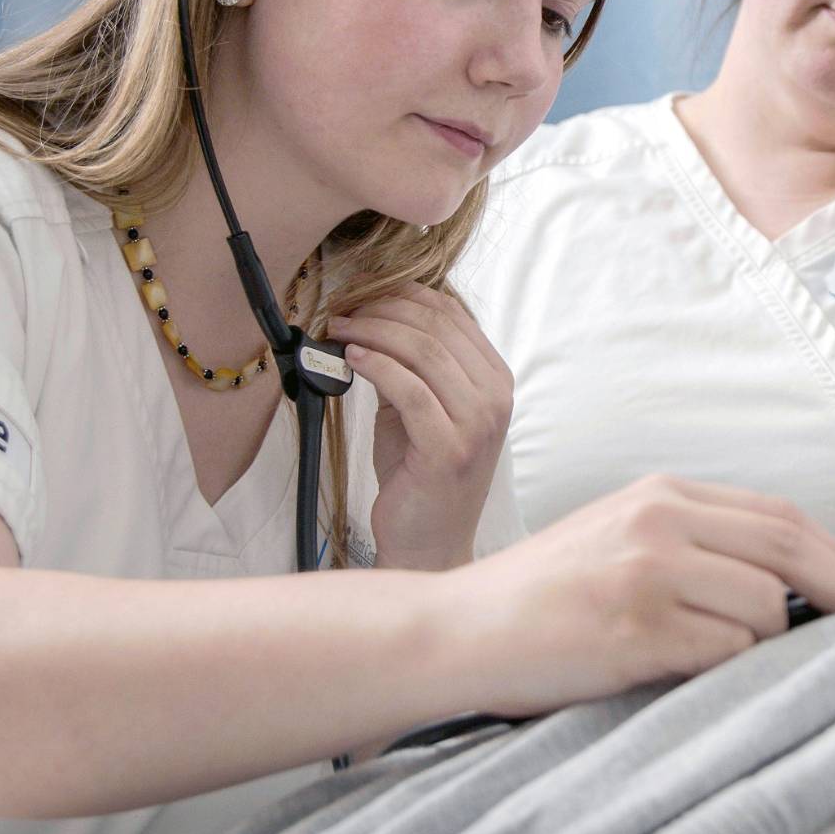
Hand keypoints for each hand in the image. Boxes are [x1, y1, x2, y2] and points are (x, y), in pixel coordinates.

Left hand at [328, 285, 510, 569]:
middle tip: (342, 310)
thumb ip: (410, 367)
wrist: (427, 542)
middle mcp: (496, 398)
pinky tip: (351, 358)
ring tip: (339, 329)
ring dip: (373, 331)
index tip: (362, 292)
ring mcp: (477, 424)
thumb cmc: (419, 475)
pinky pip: (409, 390)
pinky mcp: (448, 448)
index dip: (404, 294)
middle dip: (382, 309)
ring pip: (424, 351)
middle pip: (437, 327)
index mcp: (495, 380)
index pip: (453, 315)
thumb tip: (371, 318)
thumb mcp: (419, 409)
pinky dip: (376, 365)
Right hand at [450, 475, 834, 715]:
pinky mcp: (636, 631)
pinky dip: (728, 670)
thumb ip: (695, 540)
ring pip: (764, 609)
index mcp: (663, 495)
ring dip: (765, 644)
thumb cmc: (543, 594)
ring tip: (724, 658)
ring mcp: (648, 575)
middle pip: (791, 550)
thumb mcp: (620, 534)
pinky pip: (725, 653)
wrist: (458, 629)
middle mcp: (660, 523)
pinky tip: (692, 674)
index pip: (781, 515)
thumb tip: (790, 579)